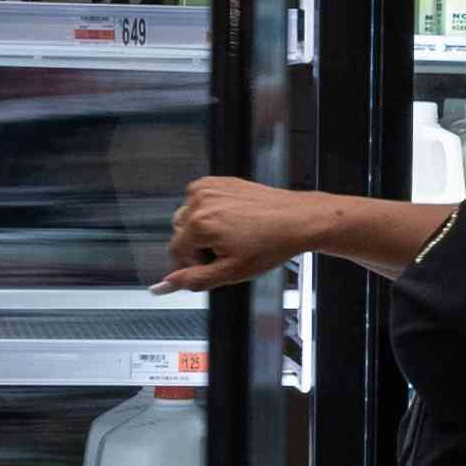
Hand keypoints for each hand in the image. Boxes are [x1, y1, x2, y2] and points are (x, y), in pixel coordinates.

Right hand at [158, 177, 320, 294]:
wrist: (298, 220)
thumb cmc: (273, 242)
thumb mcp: (232, 271)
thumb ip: (195, 279)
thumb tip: (168, 284)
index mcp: (200, 223)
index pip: (175, 252)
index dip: (190, 265)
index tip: (206, 268)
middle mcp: (200, 201)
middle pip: (180, 233)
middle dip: (197, 247)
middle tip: (225, 254)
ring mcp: (208, 188)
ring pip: (188, 217)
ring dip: (202, 229)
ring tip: (232, 237)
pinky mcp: (217, 182)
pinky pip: (200, 202)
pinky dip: (209, 213)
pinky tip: (232, 222)